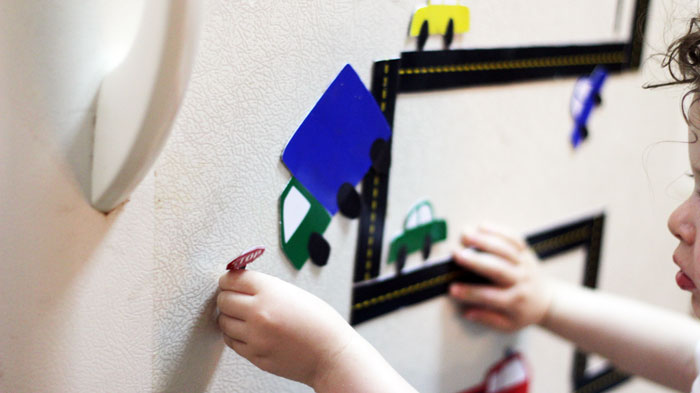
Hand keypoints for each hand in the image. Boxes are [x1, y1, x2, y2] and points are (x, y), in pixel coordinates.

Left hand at [217, 270, 356, 387]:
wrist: (331, 354)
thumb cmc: (319, 323)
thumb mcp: (293, 293)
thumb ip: (266, 288)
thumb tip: (240, 286)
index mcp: (270, 291)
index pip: (232, 279)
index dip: (227, 279)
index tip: (227, 281)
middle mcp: (259, 313)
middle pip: (223, 300)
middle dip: (226, 297)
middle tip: (233, 298)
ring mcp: (255, 336)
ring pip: (224, 322)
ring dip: (229, 317)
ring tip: (242, 316)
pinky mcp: (255, 355)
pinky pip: (231, 342)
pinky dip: (235, 335)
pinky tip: (247, 331)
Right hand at [449, 224, 552, 331]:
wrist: (547, 300)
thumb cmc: (522, 312)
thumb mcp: (507, 324)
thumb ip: (487, 318)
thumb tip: (467, 313)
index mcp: (515, 300)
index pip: (490, 297)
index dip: (470, 293)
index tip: (452, 289)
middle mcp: (520, 280)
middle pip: (498, 269)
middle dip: (475, 260)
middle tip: (456, 254)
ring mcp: (524, 263)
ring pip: (505, 249)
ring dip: (484, 240)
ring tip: (465, 234)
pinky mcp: (526, 251)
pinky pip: (514, 238)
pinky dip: (498, 229)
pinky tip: (482, 225)